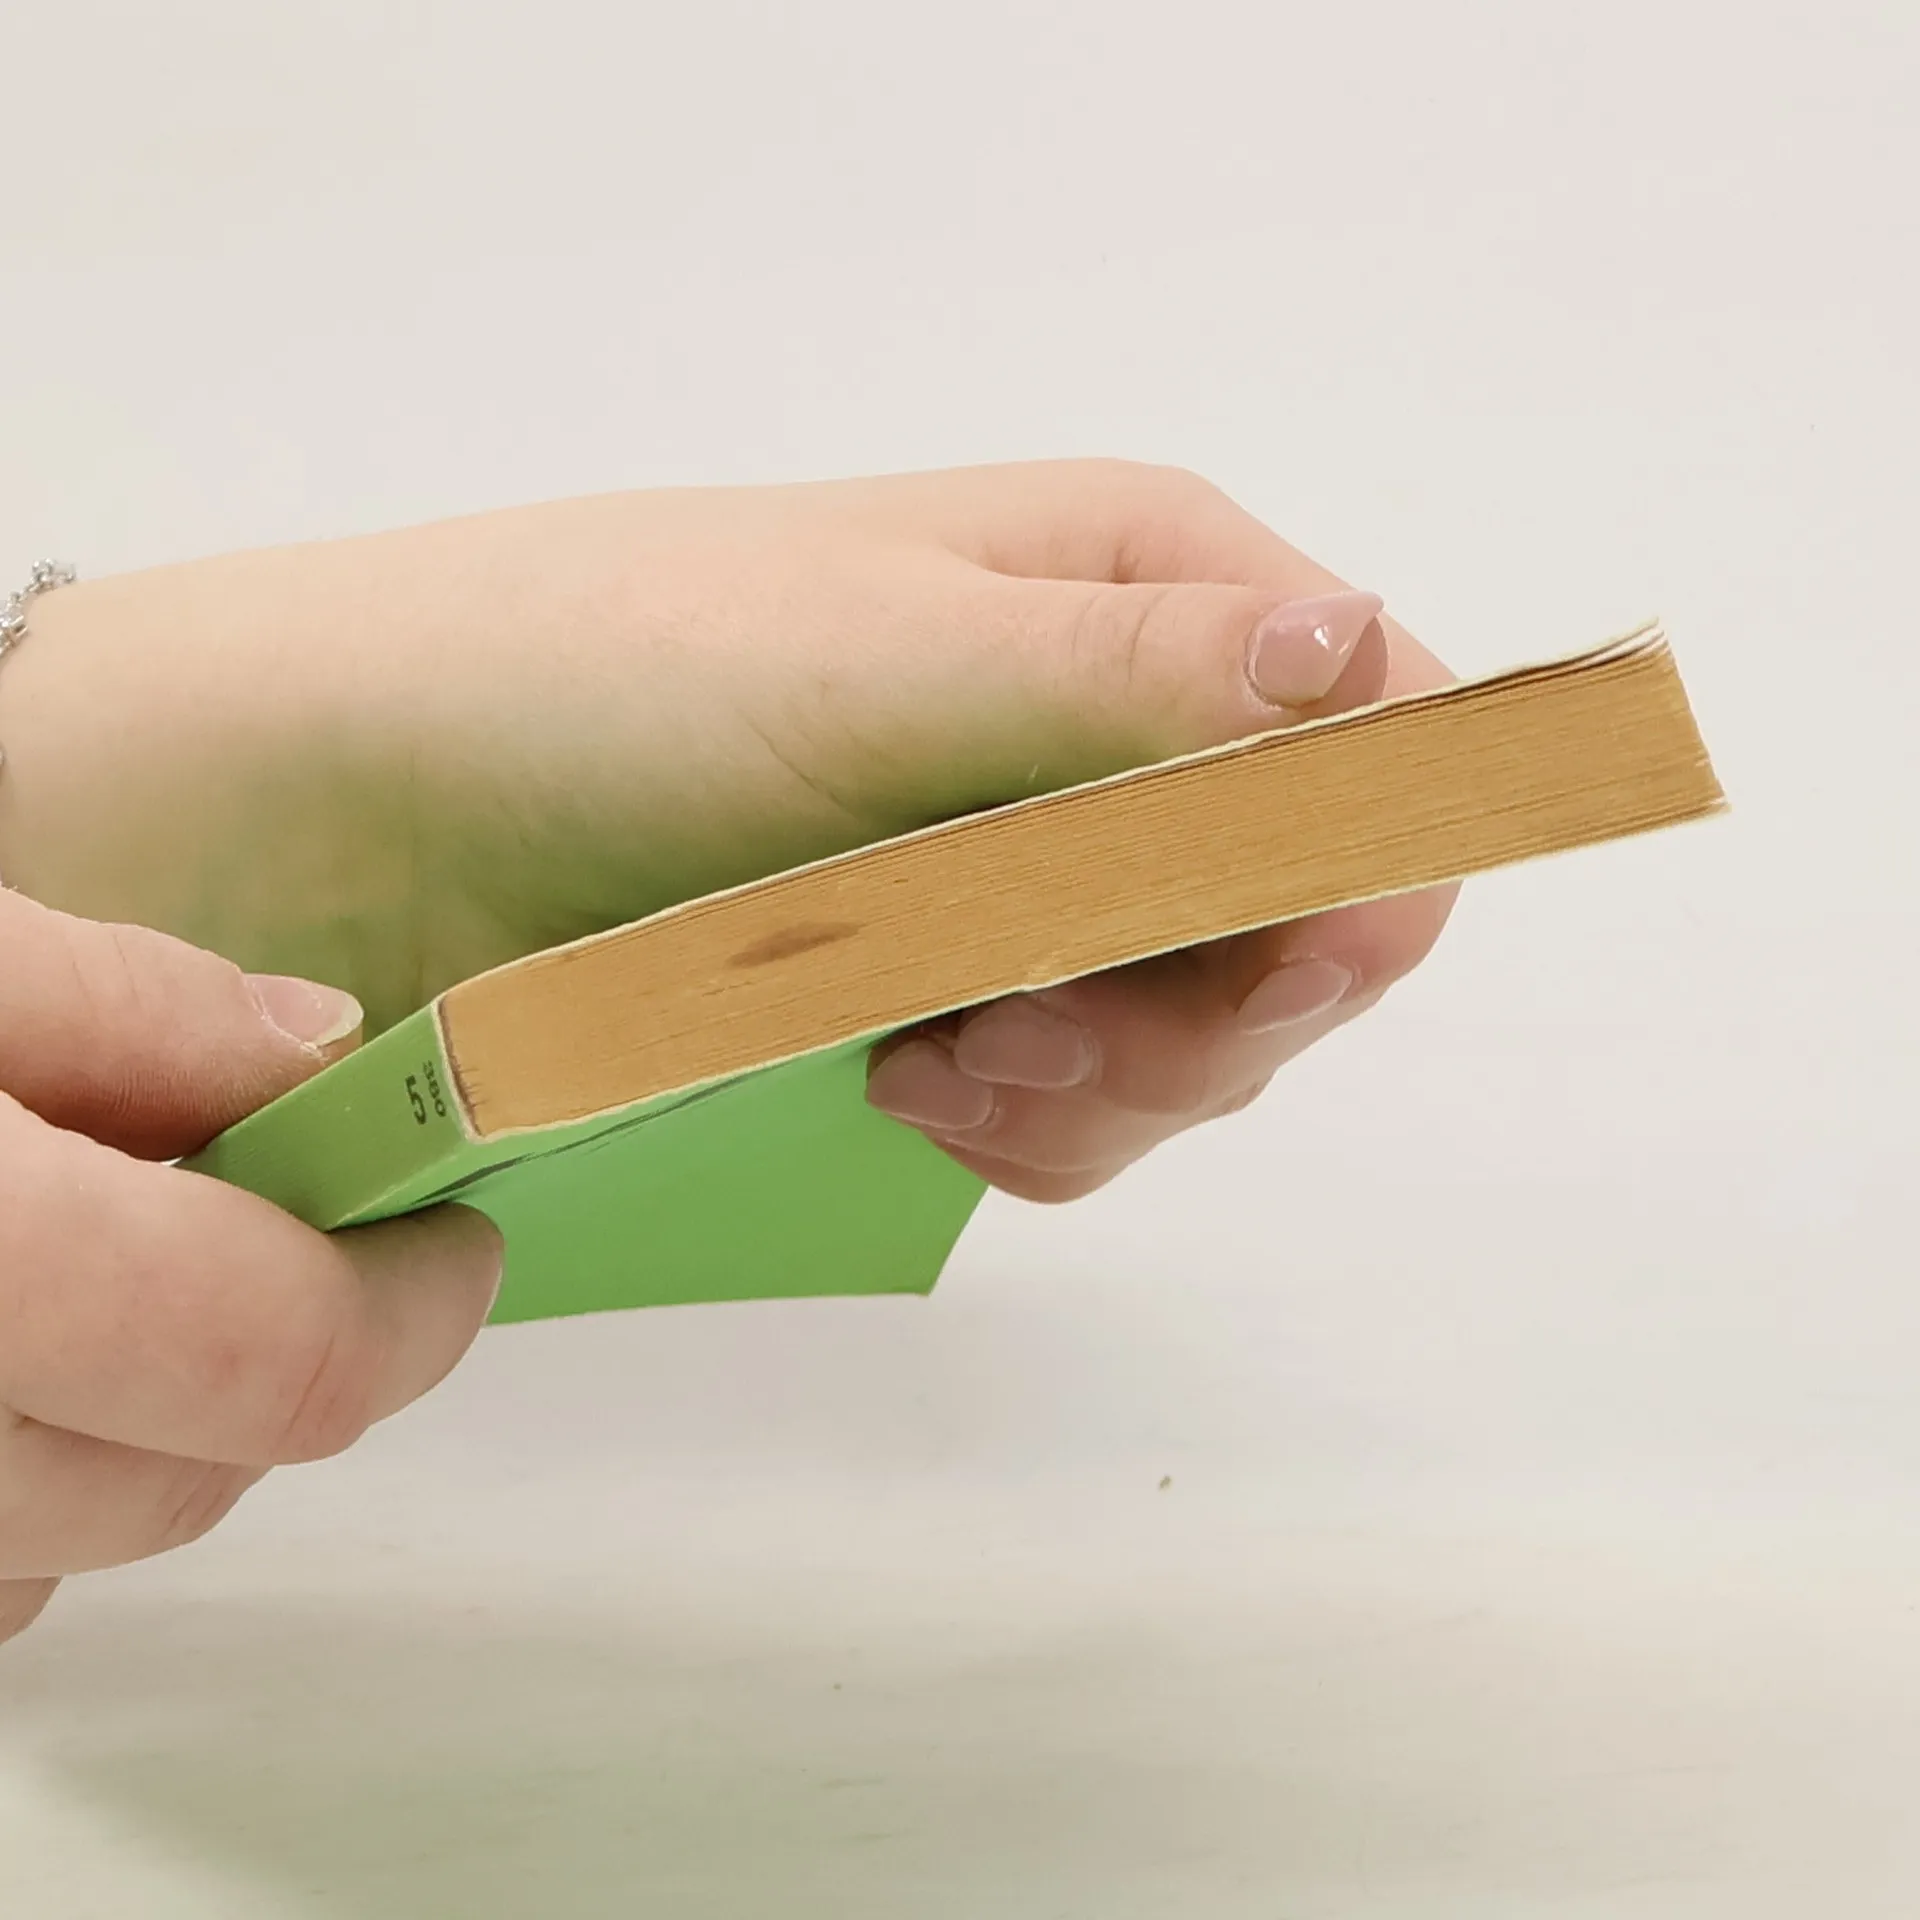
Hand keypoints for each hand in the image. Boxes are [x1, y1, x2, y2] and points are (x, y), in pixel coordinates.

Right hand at [0, 891, 500, 1648]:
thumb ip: (110, 1006)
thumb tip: (313, 1050)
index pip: (269, 1359)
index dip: (404, 1308)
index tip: (454, 1243)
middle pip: (180, 1485)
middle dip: (288, 1368)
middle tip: (313, 1251)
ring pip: (63, 1562)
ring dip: (142, 1442)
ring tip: (125, 1288)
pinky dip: (24, 1490)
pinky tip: (19, 1359)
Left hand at [4, 461, 1454, 1200]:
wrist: (369, 805)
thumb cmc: (604, 677)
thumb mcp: (879, 660)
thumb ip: (1140, 684)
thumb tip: (1366, 657)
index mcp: (1141, 586)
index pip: (1372, 740)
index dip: (1358, 866)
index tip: (1262, 967)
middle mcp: (1114, 720)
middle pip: (1300, 916)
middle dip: (1196, 1013)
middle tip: (1025, 1032)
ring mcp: (1036, 863)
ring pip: (1198, 1029)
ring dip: (1100, 1084)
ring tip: (932, 1062)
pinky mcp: (956, 979)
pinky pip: (1084, 1100)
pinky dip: (1026, 1126)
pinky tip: (907, 1089)